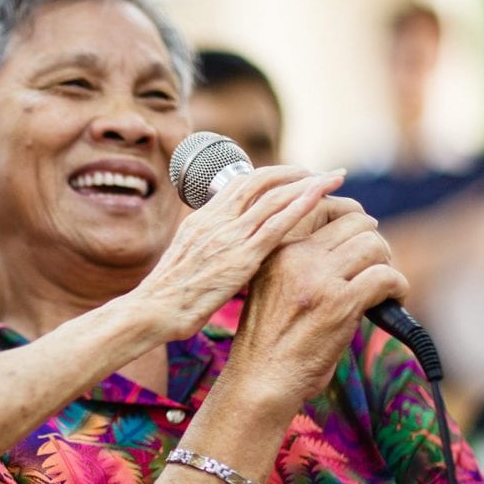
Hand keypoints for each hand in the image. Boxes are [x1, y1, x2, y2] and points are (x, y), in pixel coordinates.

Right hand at [138, 166, 344, 338]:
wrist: (150, 311)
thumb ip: (208, 250)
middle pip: (260, 181)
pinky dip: (302, 205)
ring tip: (333, 178)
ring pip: (274, 197)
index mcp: (201, 220)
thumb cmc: (166, 298)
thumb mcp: (186, 263)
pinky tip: (322, 197)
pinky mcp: (240, 257)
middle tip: (320, 172)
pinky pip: (277, 224)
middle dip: (294, 172)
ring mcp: (228, 237)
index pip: (240, 184)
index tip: (293, 177)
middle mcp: (215, 220)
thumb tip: (225, 251)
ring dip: (308, 183)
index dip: (271, 176)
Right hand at [225, 204, 407, 403]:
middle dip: (373, 242)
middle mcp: (295, 257)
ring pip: (374, 245)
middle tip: (375, 266)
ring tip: (383, 285)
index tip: (363, 235)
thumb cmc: (268, 342)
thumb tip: (348, 243)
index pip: (324, 207)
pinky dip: (398, 287)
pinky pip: (386, 277)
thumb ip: (301, 262)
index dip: (352, 216)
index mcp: (277, 250)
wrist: (260, 380)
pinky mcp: (340, 304)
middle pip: (356, 222)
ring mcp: (318, 279)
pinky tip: (393, 300)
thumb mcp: (272, 288)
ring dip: (386, 264)